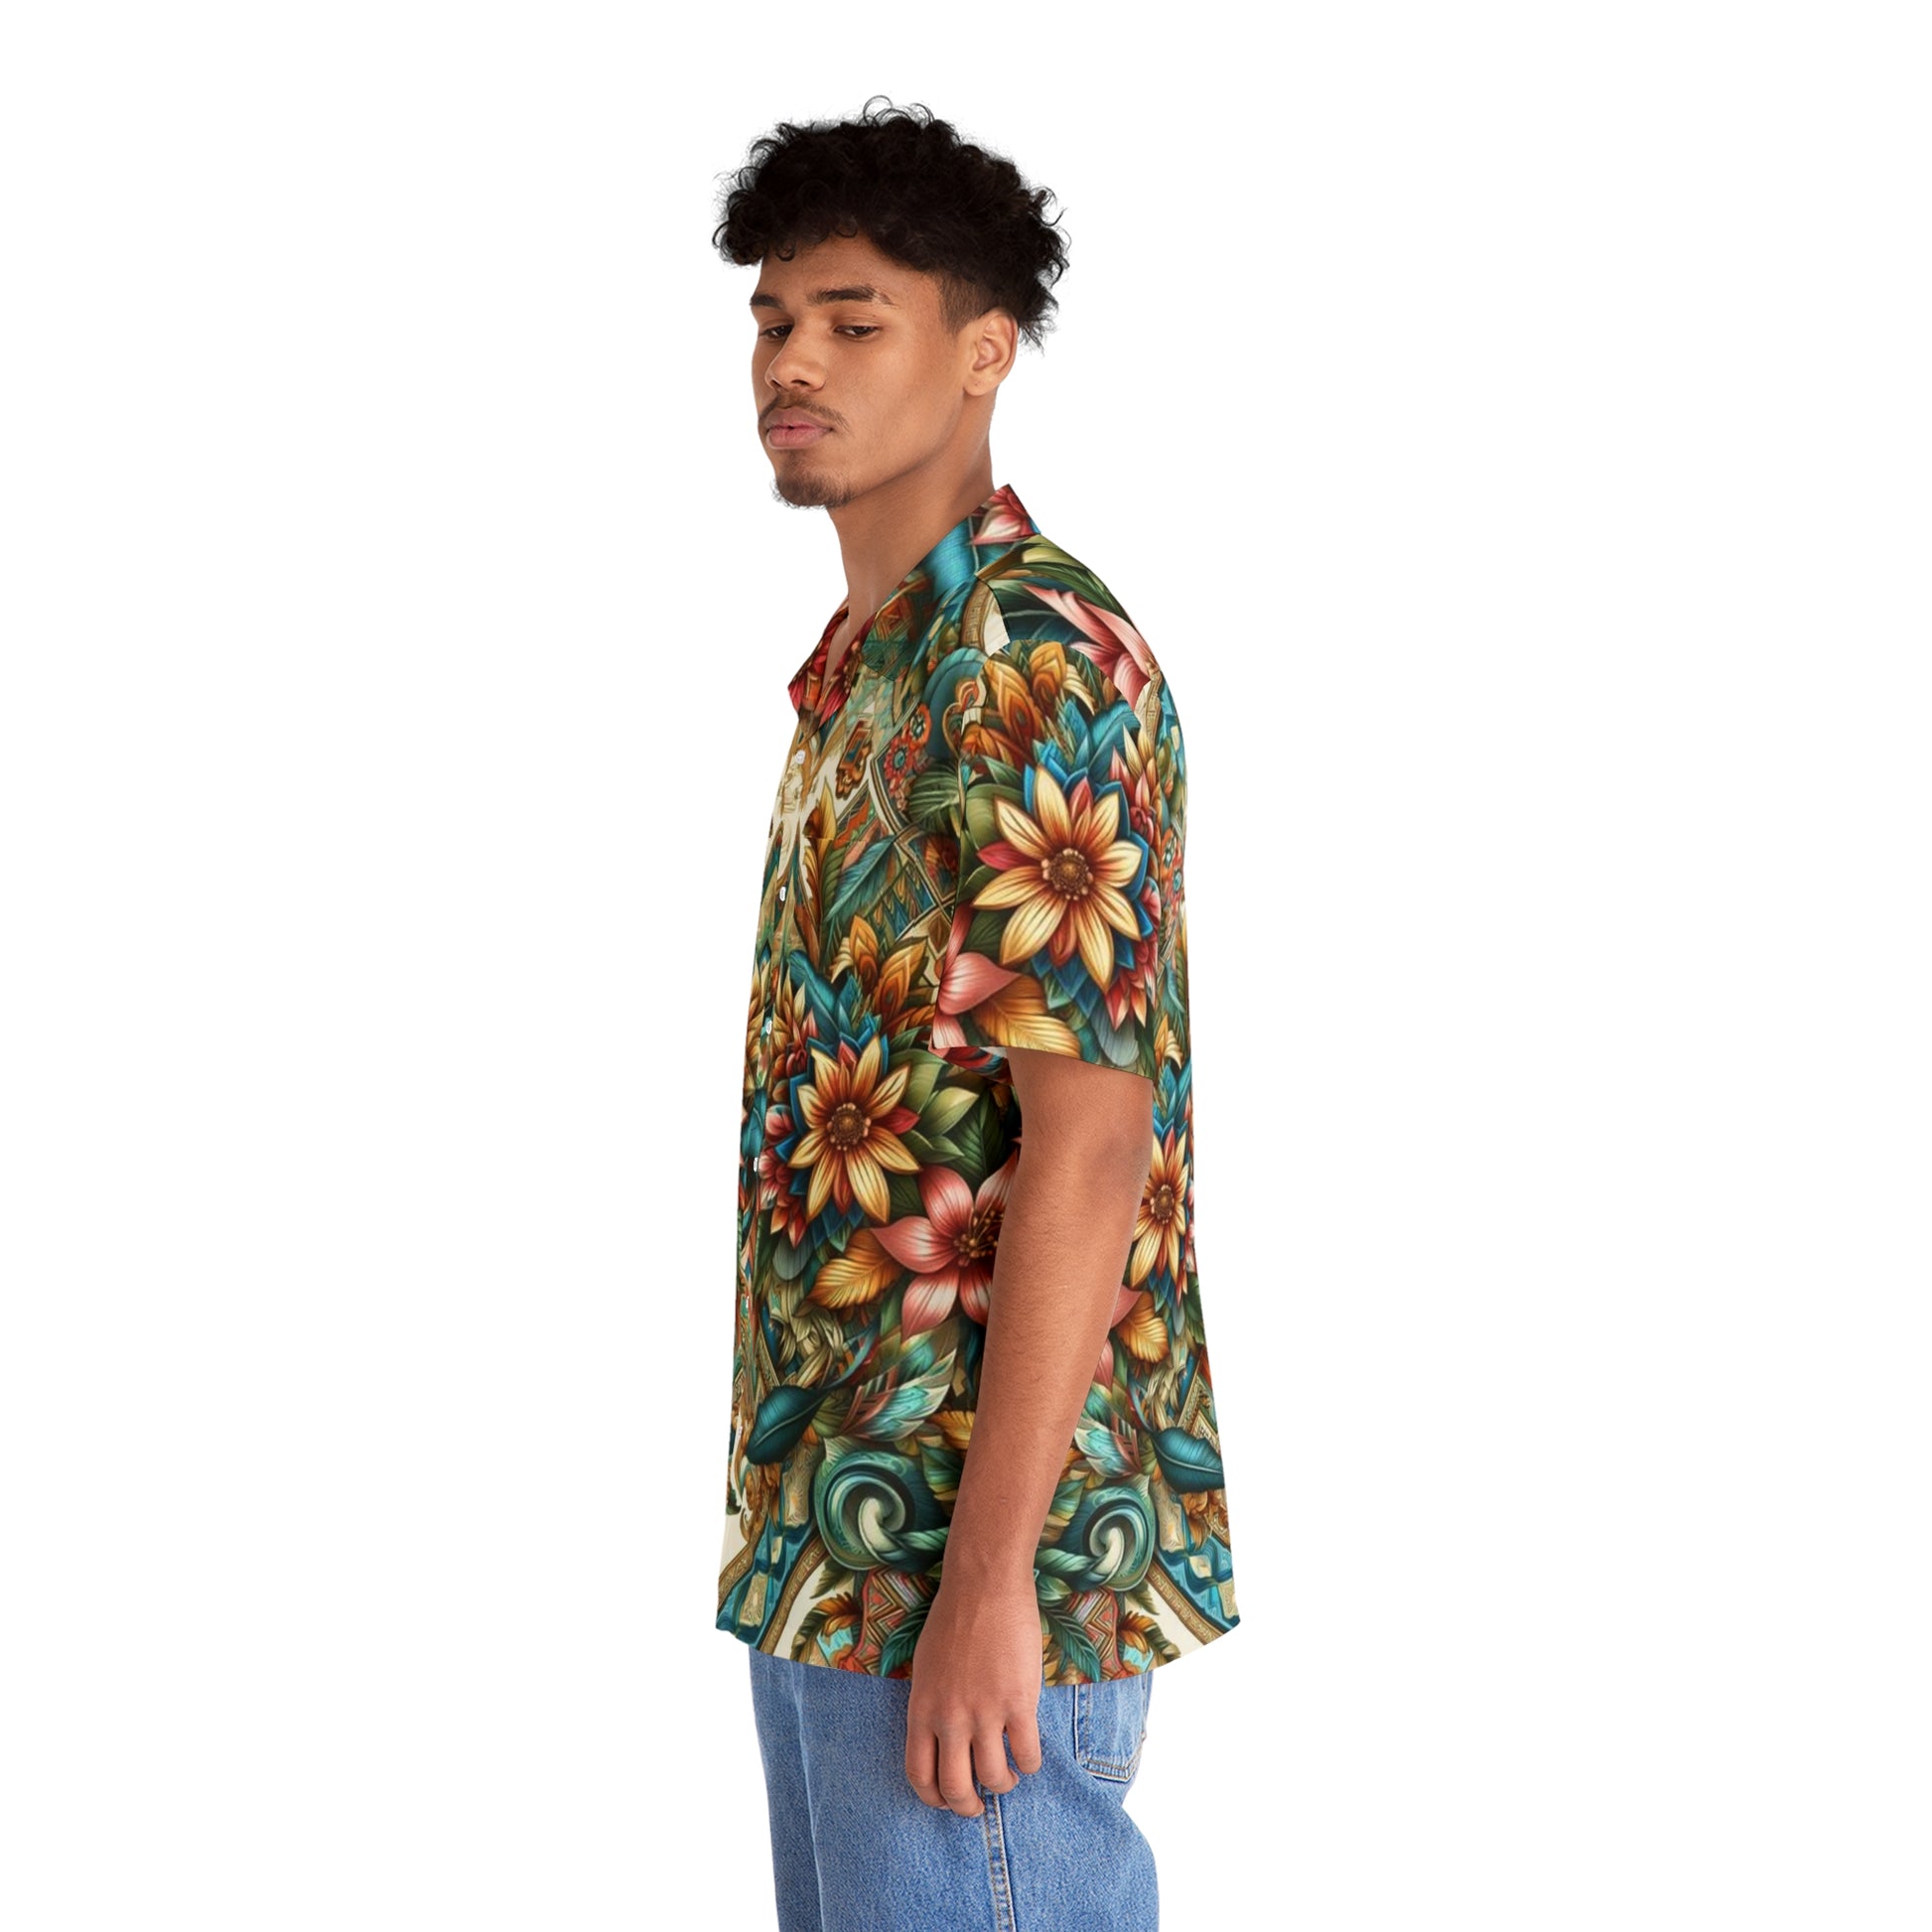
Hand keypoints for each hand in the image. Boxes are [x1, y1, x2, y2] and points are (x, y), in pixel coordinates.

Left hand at [903, 1564, 1044, 1815]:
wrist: (983, 1584)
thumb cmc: (953, 1618)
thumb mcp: (925, 1666)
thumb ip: (930, 1704)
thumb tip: (941, 1737)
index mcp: (921, 1709)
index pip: (919, 1775)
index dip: (934, 1798)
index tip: (947, 1799)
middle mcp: (949, 1718)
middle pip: (955, 1789)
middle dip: (968, 1807)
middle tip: (979, 1805)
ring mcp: (984, 1712)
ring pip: (994, 1778)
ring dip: (1003, 1784)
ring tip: (1008, 1775)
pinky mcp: (1019, 1702)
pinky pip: (1028, 1755)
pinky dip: (1030, 1765)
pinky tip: (1029, 1755)